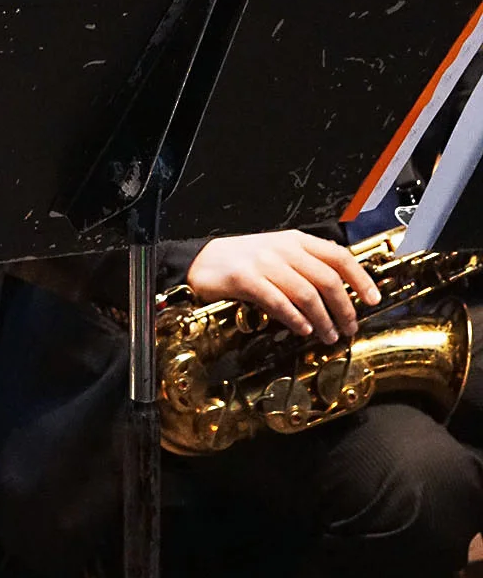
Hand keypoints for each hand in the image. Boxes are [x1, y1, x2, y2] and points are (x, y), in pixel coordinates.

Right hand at [186, 230, 380, 344]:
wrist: (203, 260)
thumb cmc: (245, 262)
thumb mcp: (280, 256)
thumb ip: (308, 269)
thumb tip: (342, 294)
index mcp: (296, 241)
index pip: (338, 256)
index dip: (360, 278)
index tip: (373, 299)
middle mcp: (283, 249)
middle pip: (327, 279)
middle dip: (344, 308)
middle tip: (349, 328)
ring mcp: (264, 262)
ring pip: (307, 293)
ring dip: (323, 319)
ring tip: (328, 336)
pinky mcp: (245, 278)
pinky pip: (278, 301)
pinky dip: (295, 318)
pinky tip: (304, 330)